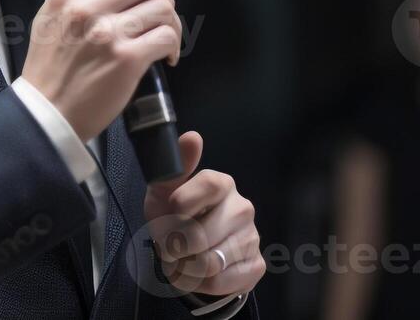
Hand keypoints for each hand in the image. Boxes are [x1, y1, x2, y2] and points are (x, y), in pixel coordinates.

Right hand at [20, 0, 182, 141]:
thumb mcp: (50, 12)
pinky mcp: (127, 60)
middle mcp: (88, 7)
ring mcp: (108, 33)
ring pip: (163, 8)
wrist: (47, 113)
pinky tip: (164, 56)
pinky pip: (166, 37)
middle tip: (155, 13)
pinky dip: (172, 46)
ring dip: (170, 23)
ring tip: (160, 37)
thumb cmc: (49, 63)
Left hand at [144, 131, 264, 298]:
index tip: (169, 213)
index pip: (207, 186)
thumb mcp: (163, 190)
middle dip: (174, 247)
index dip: (181, 206)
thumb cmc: (174, 214)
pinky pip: (219, 282)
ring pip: (208, 263)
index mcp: (221, 183)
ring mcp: (252, 237)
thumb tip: (193, 137)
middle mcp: (242, 207)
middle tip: (169, 246)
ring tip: (180, 260)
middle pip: (200, 235)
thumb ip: (175, 166)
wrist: (188, 250)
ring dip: (184, 267)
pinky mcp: (256, 265)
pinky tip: (196, 273)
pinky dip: (198, 283)